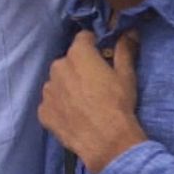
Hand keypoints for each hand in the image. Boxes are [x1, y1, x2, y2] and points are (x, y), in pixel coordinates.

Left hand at [37, 31, 146, 173]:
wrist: (106, 141)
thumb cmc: (118, 105)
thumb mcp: (126, 75)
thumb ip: (125, 49)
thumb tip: (129, 31)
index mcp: (78, 54)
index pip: (83, 39)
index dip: (94, 46)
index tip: (101, 57)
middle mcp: (58, 68)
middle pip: (68, 62)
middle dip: (79, 68)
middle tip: (95, 85)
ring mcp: (48, 91)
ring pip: (57, 83)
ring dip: (67, 88)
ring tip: (84, 104)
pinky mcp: (43, 112)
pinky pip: (51, 104)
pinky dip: (60, 108)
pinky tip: (74, 117)